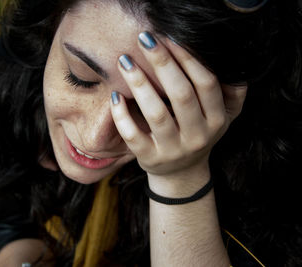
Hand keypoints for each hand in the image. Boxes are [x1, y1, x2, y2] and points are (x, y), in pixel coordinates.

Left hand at [110, 32, 246, 179]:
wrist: (182, 174)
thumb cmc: (198, 134)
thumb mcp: (223, 117)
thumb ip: (232, 92)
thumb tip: (234, 62)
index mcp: (216, 119)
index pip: (206, 83)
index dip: (189, 58)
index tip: (170, 37)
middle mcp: (197, 135)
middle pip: (181, 95)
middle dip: (162, 63)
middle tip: (145, 39)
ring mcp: (173, 149)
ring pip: (156, 114)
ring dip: (140, 84)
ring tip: (125, 61)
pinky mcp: (150, 158)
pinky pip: (133, 136)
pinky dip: (122, 115)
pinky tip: (115, 95)